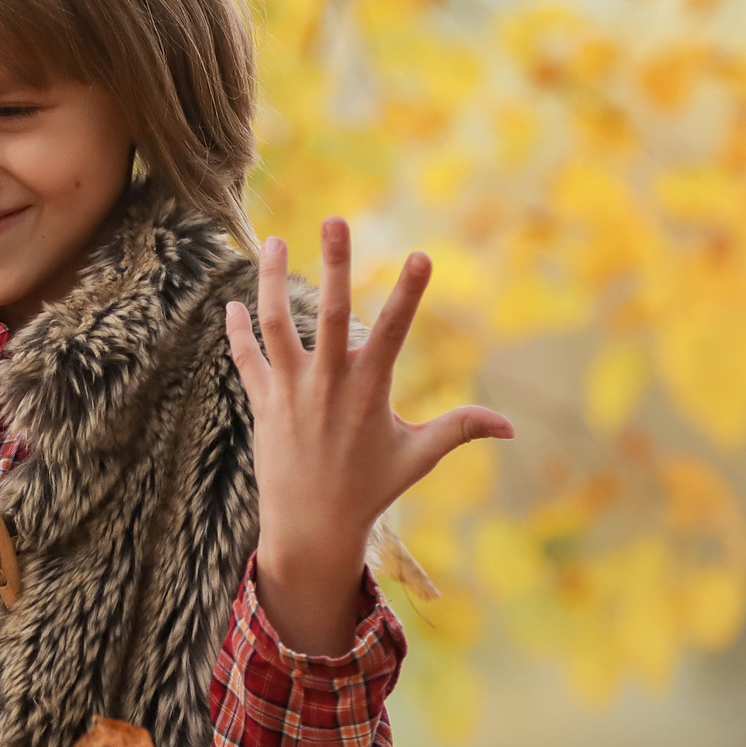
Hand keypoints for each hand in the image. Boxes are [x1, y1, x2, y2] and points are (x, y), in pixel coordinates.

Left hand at [225, 218, 512, 658]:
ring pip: (276, 325)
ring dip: (270, 281)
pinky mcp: (263, 403)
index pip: (392, 331)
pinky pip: (246, 358)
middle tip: (334, 218)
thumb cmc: (370, 490)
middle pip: (328, 313)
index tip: (421, 254)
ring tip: (273, 240)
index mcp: (369, 390)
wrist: (311, 528)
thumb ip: (460, 429)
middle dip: (333, 263)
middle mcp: (327, 384)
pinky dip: (238, 331)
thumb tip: (511, 427)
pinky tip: (234, 302)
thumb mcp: (417, 456)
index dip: (408, 293)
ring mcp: (290, 391)